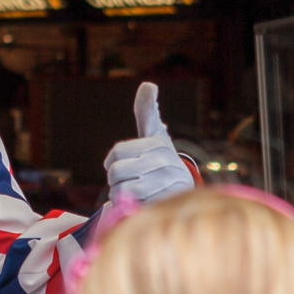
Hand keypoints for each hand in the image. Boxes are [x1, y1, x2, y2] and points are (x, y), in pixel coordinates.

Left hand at [104, 82, 194, 204]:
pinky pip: (128, 208)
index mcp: (157, 145)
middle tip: (127, 180)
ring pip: (119, 191)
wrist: (182, 191)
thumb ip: (146, 111)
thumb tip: (148, 85)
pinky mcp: (161, 207)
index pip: (116, 154)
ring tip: (134, 192)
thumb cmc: (161, 159)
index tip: (119, 164)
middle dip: (115, 180)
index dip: (111, 162)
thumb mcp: (154, 134)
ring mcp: (165, 187)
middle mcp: (164, 164)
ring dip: (120, 195)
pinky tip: (139, 203)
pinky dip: (128, 208)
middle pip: (116, 173)